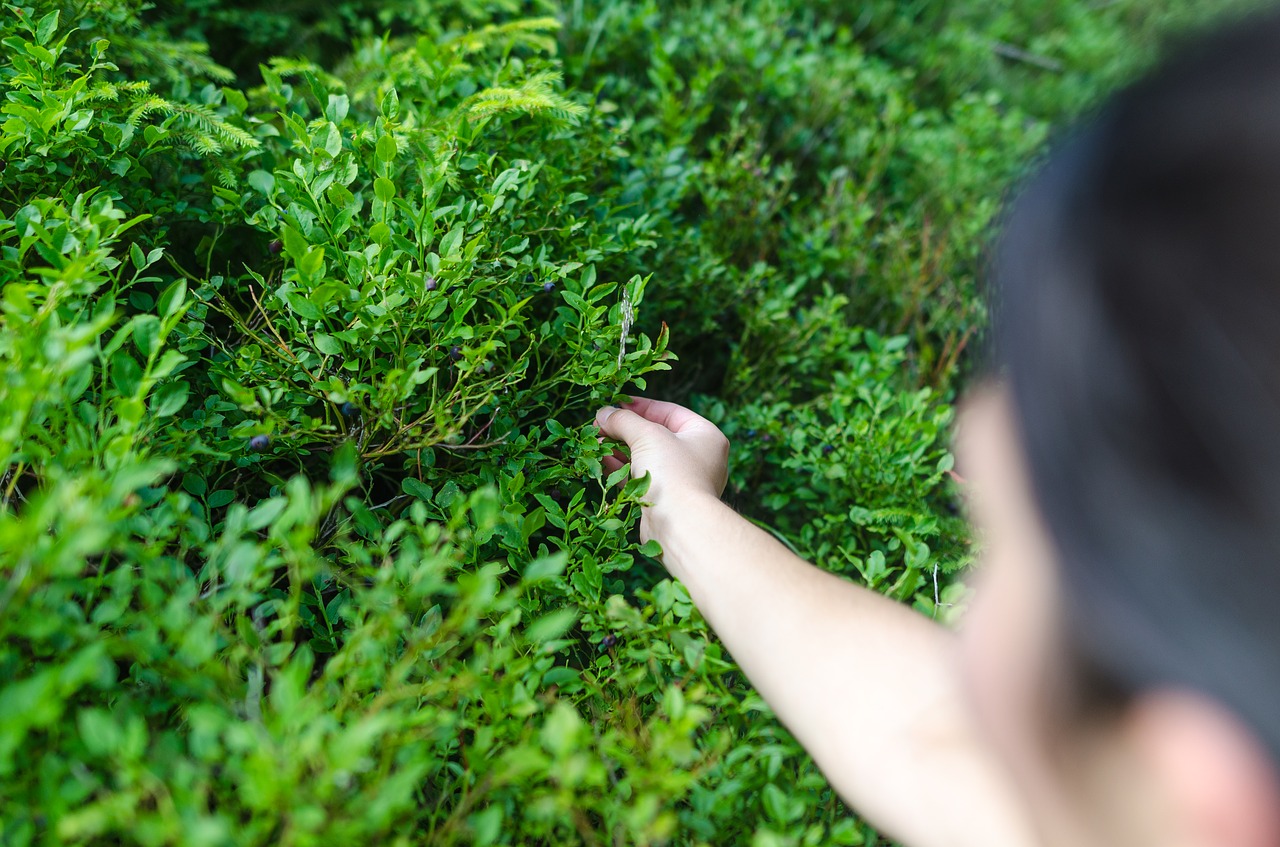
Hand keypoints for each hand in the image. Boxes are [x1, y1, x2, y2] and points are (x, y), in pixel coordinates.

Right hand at [595, 398, 729, 543]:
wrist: (679, 524)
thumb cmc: (673, 472)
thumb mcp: (647, 435)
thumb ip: (624, 420)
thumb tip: (604, 413)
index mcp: (705, 435)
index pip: (670, 411)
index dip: (641, 406)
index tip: (616, 404)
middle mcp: (699, 457)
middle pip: (657, 434)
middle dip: (627, 429)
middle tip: (602, 424)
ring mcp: (683, 480)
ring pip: (648, 457)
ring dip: (621, 448)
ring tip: (598, 442)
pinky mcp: (667, 500)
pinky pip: (643, 478)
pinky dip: (624, 469)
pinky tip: (603, 460)